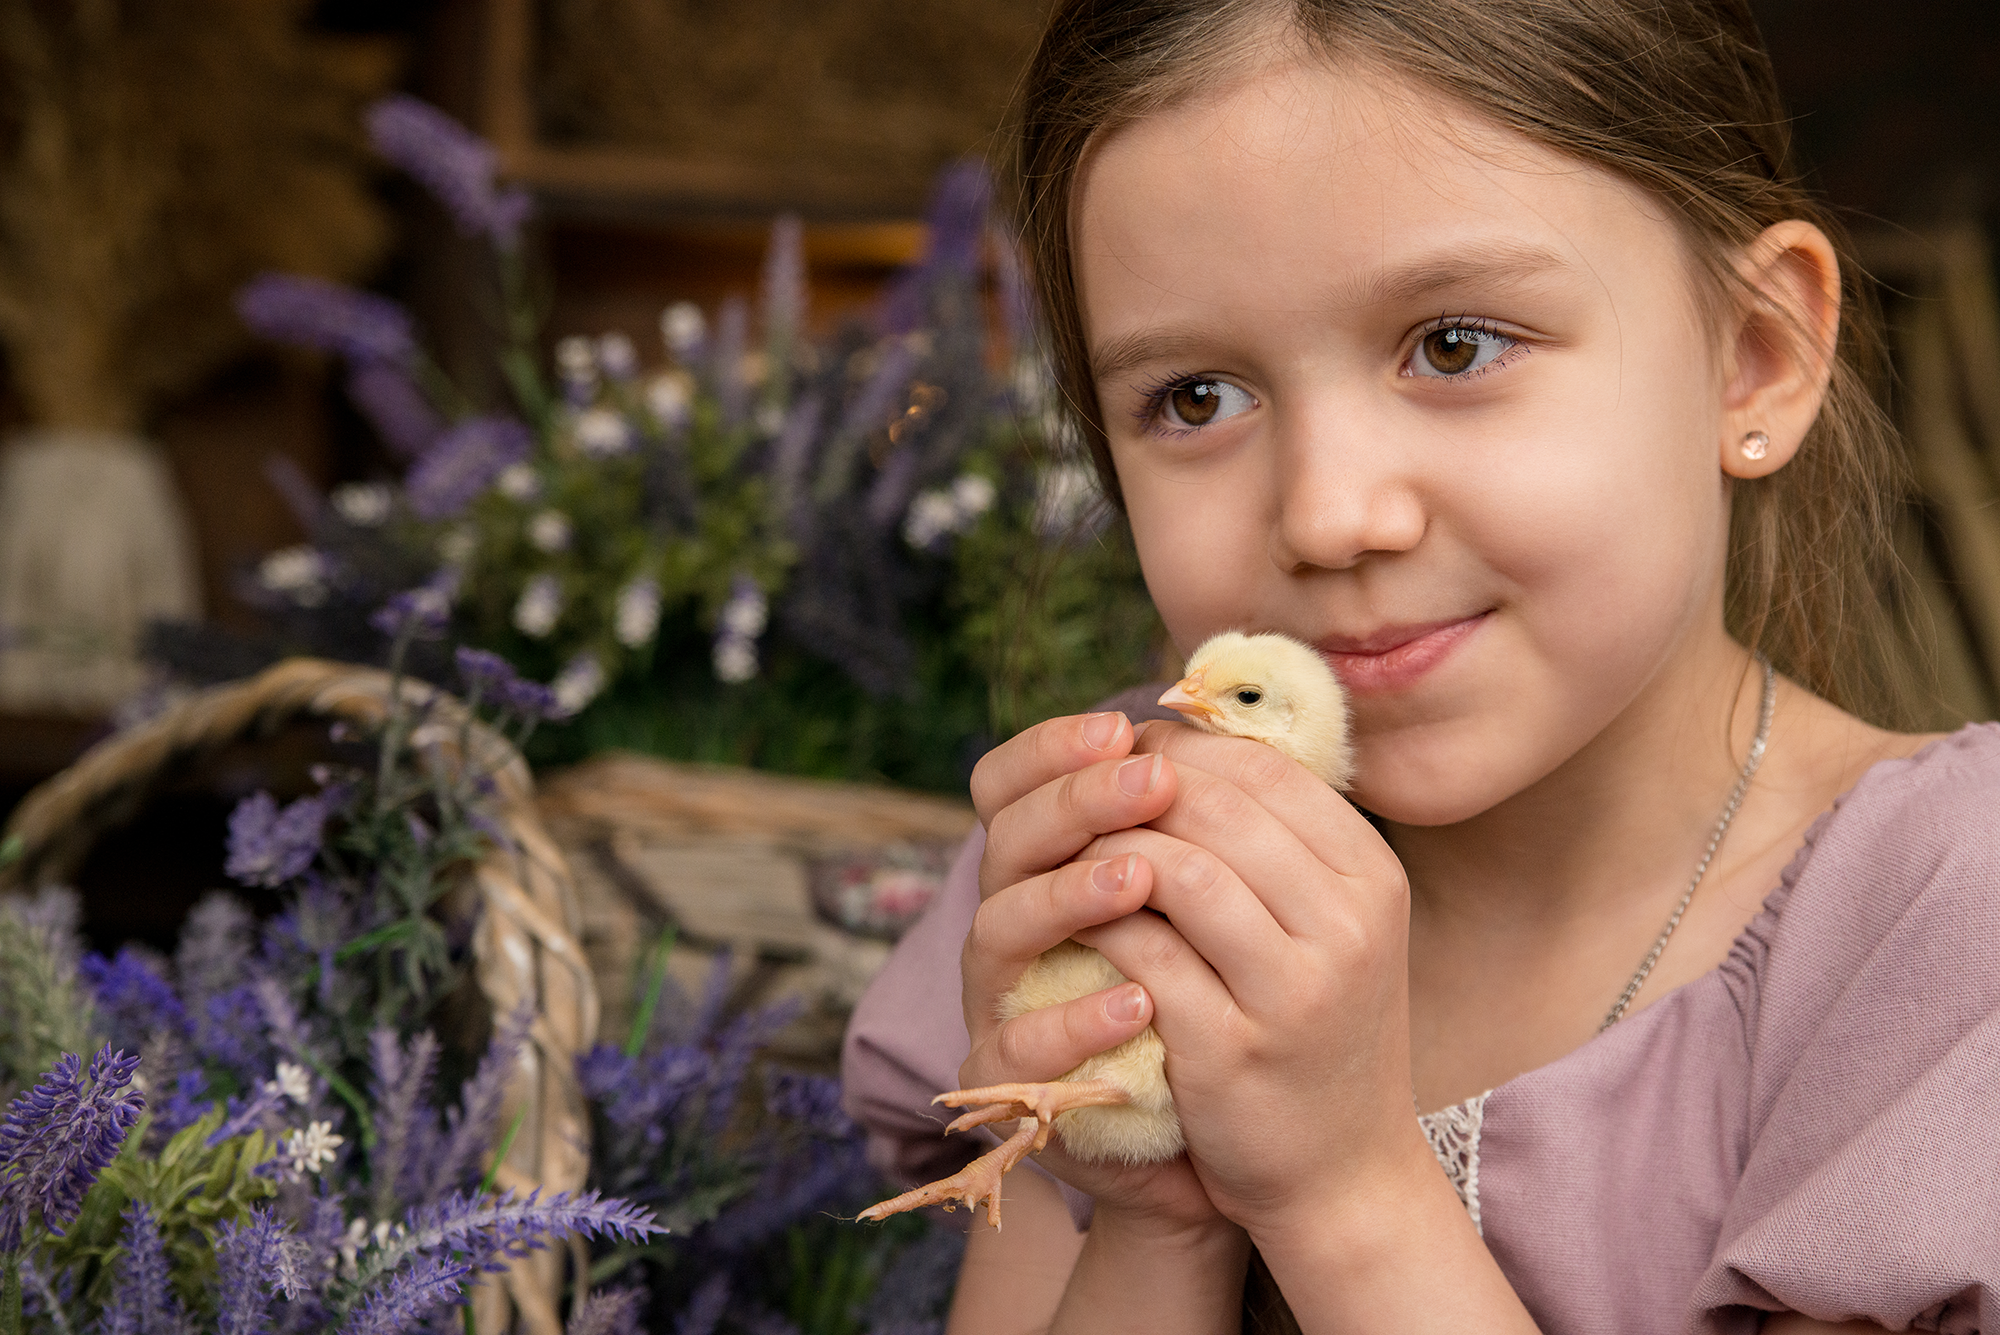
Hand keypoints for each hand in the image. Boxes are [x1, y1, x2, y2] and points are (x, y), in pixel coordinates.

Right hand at [959, 710, 1225, 1232]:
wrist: (1202, 1137)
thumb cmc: (1205, 994)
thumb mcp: (1205, 901)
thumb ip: (1196, 825)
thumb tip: (1233, 721)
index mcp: (1042, 861)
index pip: (1010, 781)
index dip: (1054, 746)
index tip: (1122, 726)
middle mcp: (1008, 919)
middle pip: (1006, 837)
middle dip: (1077, 800)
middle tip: (1149, 779)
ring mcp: (998, 999)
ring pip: (996, 929)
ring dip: (1070, 895)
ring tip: (1141, 876)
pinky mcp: (1009, 1080)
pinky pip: (1018, 1045)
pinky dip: (1075, 1020)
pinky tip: (1137, 1002)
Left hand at [1072, 720, 1429, 1241]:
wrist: (1343, 1174)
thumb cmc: (1319, 1029)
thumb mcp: (1332, 924)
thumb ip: (1277, 841)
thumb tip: (1183, 742)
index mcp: (1372, 878)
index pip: (1267, 768)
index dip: (1185, 747)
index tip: (1129, 752)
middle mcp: (1348, 926)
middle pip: (1218, 808)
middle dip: (1135, 788)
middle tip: (1084, 794)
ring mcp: (1295, 990)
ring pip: (1178, 871)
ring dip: (1109, 851)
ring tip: (1074, 853)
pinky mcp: (1233, 1049)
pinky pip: (1144, 953)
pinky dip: (1100, 924)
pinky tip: (1079, 922)